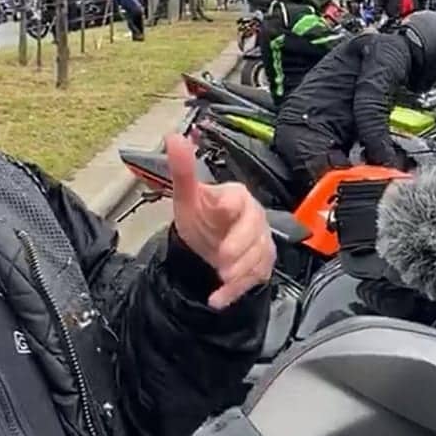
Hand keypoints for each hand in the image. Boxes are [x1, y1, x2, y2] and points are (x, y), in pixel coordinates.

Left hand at [166, 133, 274, 309]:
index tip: (221, 209)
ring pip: (257, 257)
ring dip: (238, 272)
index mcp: (236, 196)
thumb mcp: (187, 197)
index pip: (238, 199)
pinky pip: (255, 277)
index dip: (229, 206)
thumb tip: (173, 136)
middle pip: (254, 231)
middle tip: (220, 259)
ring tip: (220, 280)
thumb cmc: (202, 218)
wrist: (210, 245)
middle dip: (237, 248)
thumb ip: (182, 169)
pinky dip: (236, 291)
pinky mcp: (262, 263)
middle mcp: (253, 217)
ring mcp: (260, 241)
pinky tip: (218, 299)